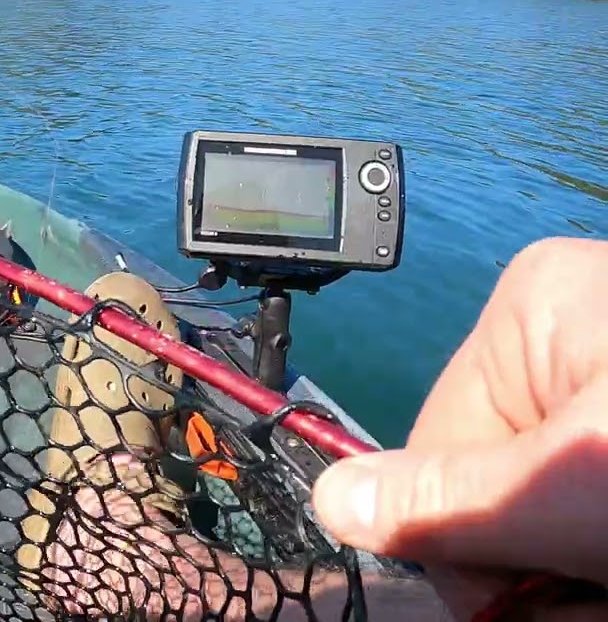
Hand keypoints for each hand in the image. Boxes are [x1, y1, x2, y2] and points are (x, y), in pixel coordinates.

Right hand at [311, 237, 607, 619]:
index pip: (435, 446)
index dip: (461, 536)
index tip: (510, 598)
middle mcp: (565, 333)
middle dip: (527, 560)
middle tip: (581, 593)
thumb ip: (441, 500)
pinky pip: (582, 493)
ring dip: (570, 572)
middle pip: (497, 478)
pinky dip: (599, 554)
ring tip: (606, 583)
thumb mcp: (566, 483)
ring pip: (545, 503)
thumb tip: (324, 500)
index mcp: (528, 311)